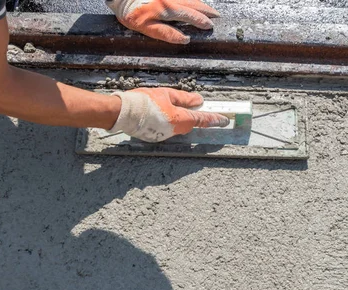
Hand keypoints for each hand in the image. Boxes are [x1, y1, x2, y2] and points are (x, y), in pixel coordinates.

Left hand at [106, 0, 219, 43]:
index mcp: (168, 10)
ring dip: (200, 4)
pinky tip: (193, 2)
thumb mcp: (146, 28)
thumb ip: (166, 33)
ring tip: (209, 10)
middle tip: (216, 16)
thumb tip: (185, 39)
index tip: (210, 26)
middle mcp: (171, 0)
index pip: (190, 15)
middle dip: (206, 10)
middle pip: (193, 4)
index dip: (201, 21)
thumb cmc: (131, 13)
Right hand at [109, 88, 229, 141]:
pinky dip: (165, 122)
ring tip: (163, 106)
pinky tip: (156, 113)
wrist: (122, 112)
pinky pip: (166, 129)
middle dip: (191, 117)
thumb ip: (185, 99)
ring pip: (177, 126)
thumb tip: (199, 101)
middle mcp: (174, 130)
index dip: (214, 119)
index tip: (224, 121)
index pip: (202, 120)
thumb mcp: (167, 94)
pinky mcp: (155, 137)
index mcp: (180, 119)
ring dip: (176, 118)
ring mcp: (164, 135)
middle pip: (189, 124)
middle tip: (190, 107)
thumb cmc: (144, 101)